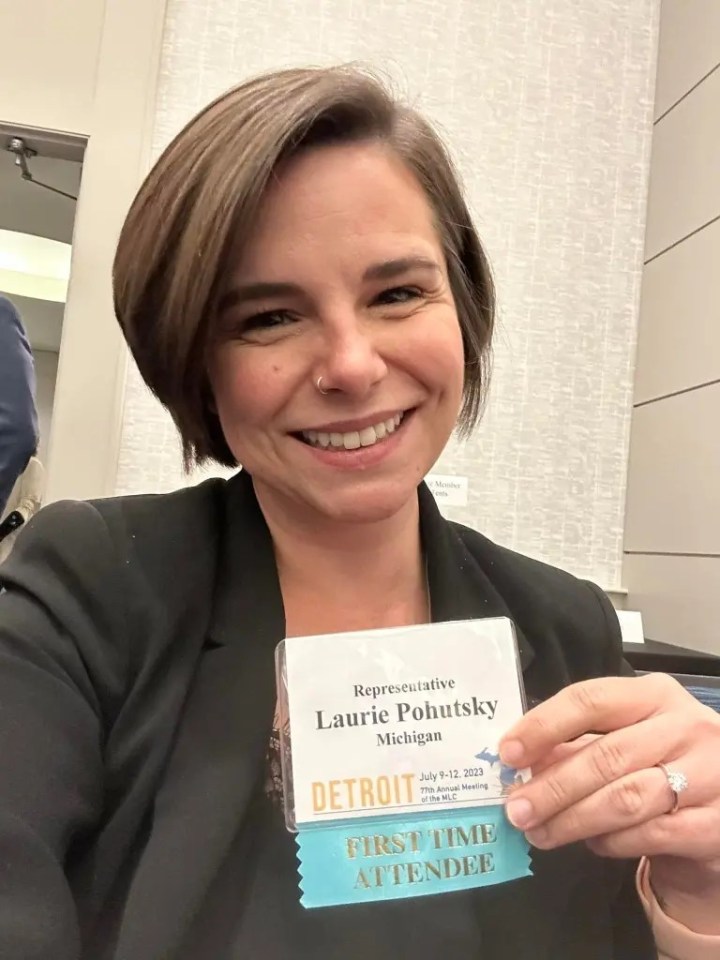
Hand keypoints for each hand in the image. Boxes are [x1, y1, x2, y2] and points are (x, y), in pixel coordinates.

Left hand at [498, 674, 719, 922]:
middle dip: (553, 787)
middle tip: (516, 809)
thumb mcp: (626, 740)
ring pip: (627, 799)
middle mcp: (686, 727)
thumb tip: (521, 763)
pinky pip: (651, 835)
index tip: (508, 752)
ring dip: (574, 820)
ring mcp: (709, 774)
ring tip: (540, 832)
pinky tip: (591, 844)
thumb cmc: (663, 765)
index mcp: (655, 694)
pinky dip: (612, 842)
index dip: (544, 725)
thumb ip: (578, 746)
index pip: (591, 700)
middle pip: (606, 756)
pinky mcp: (717, 823)